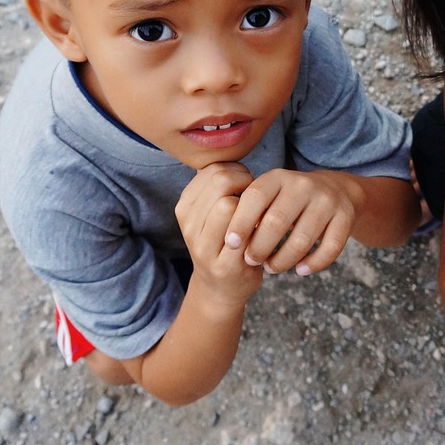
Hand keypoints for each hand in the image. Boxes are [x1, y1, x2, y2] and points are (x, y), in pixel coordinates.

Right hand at [174, 162, 262, 307]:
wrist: (221, 287)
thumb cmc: (225, 240)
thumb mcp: (212, 210)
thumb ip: (220, 185)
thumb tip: (236, 156)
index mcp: (185, 206)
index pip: (213, 168)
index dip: (238, 172)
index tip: (245, 187)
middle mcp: (188, 224)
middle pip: (221, 180)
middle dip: (246, 183)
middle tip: (255, 199)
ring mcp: (203, 246)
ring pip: (230, 204)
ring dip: (252, 207)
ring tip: (256, 216)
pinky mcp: (224, 265)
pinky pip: (246, 233)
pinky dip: (258, 228)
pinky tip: (260, 234)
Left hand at [222, 169, 355, 275]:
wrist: (335, 190)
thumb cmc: (288, 199)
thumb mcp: (269, 194)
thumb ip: (249, 209)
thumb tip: (227, 239)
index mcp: (278, 177)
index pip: (255, 197)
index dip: (240, 221)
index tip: (230, 243)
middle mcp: (304, 185)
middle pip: (276, 221)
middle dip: (260, 247)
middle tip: (251, 260)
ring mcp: (327, 200)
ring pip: (302, 239)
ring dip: (284, 260)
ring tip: (272, 268)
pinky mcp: (345, 217)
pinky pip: (329, 248)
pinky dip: (313, 264)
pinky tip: (300, 270)